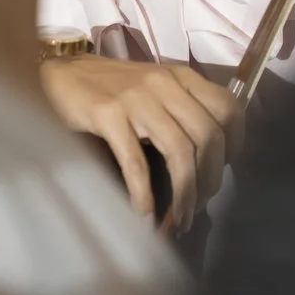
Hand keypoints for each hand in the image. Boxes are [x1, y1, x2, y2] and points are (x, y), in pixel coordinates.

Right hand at [38, 53, 239, 230]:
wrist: (59, 75)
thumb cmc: (109, 88)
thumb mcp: (154, 89)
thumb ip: (181, 110)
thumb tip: (208, 160)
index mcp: (181, 77)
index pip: (228, 108)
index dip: (235, 145)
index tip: (223, 171)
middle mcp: (165, 83)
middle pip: (208, 135)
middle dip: (210, 179)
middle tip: (200, 206)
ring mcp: (136, 98)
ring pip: (178, 150)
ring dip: (185, 192)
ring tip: (181, 219)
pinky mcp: (107, 114)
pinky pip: (135, 162)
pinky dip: (144, 193)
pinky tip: (145, 215)